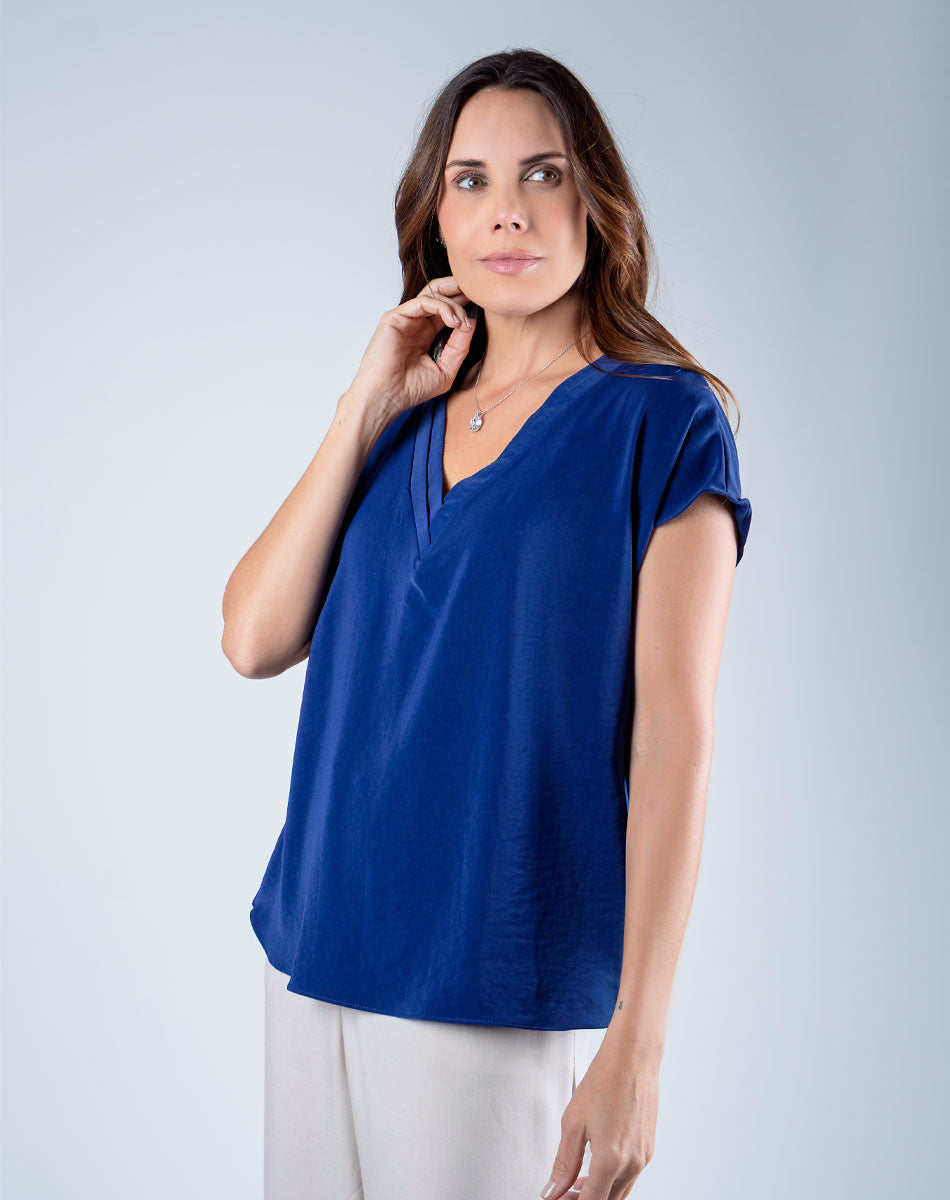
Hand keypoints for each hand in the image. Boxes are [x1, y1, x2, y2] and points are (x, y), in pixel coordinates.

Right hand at [345, 276, 476, 420]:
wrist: (387, 398)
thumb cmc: (410, 390)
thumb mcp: (445, 370)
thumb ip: (459, 347)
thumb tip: (471, 323)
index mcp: (425, 334)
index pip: (445, 310)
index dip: (463, 304)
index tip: (482, 306)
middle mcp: (415, 323)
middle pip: (438, 293)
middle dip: (458, 289)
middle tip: (476, 292)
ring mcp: (404, 319)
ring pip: (432, 294)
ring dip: (453, 304)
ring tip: (462, 322)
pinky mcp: (395, 317)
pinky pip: (423, 302)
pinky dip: (442, 307)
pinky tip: (453, 321)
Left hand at [539, 1032, 659, 1198]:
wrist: (633, 1057)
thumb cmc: (604, 1081)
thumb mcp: (573, 1122)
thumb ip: (564, 1163)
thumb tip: (552, 1191)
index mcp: (611, 1160)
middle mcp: (632, 1164)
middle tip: (562, 1193)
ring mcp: (643, 1157)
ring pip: (620, 1192)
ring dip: (598, 1192)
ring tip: (574, 1182)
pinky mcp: (648, 1148)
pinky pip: (629, 1176)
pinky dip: (611, 1179)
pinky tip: (595, 1166)